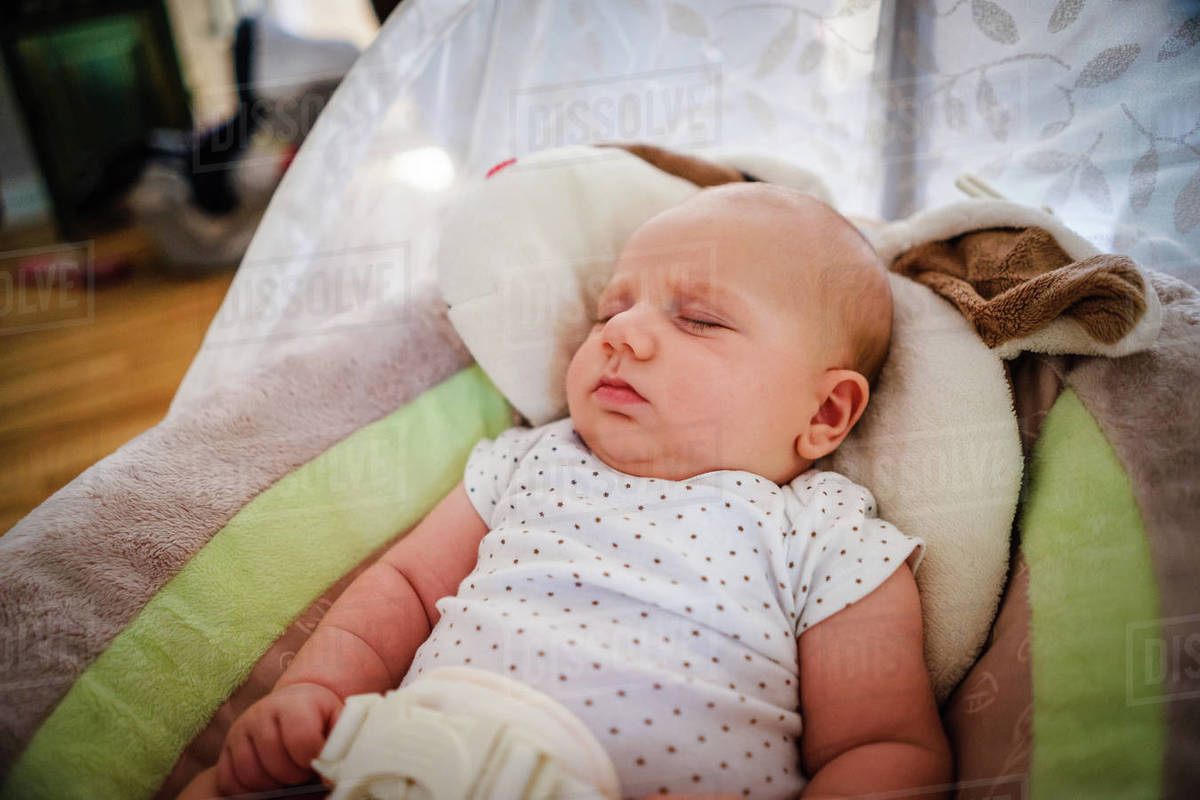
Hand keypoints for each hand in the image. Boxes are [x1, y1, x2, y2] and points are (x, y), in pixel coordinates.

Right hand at [216, 682, 343, 795]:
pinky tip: (269, 783)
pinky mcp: (225, 749)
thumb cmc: (318, 718)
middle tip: (305, 773)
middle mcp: (261, 712)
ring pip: (252, 776)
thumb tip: (330, 779)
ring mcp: (240, 731)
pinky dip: (249, 791)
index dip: (313, 760)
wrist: (293, 705)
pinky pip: (230, 782)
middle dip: (296, 778)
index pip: (302, 740)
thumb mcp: (337, 722)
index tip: (319, 762)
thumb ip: (341, 745)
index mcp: (294, 702)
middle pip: (276, 764)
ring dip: (274, 787)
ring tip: (289, 777)